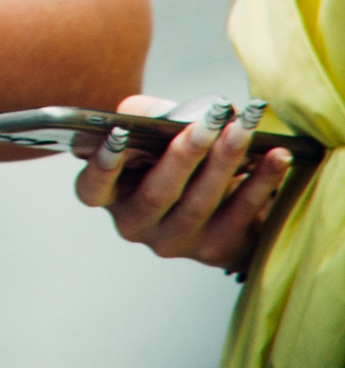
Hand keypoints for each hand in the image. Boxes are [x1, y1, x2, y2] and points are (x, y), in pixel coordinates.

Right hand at [73, 94, 294, 268]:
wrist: (216, 200)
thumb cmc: (173, 158)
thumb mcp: (149, 136)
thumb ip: (140, 118)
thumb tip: (154, 118)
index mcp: (111, 196)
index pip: (92, 187)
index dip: (103, 164)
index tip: (119, 134)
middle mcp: (136, 225)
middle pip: (157, 193)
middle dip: (185, 154)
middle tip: (209, 122)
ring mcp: (175, 241)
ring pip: (199, 203)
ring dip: (225, 161)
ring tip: (243, 129)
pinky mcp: (214, 249)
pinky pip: (240, 215)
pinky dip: (260, 182)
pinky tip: (275, 156)